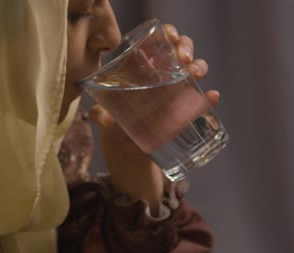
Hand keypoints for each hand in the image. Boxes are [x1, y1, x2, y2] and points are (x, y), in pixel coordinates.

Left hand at [89, 24, 218, 214]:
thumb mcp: (103, 120)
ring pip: (191, 70)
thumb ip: (100, 115)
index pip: (155, 44)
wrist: (128, 157)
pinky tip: (212, 96)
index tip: (169, 38)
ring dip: (198, 66)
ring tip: (195, 73)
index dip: (166, 35)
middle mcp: (159, 78)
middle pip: (177, 51)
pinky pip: (200, 100)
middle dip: (185, 47)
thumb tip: (108, 119)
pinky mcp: (184, 112)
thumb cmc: (114, 130)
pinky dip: (208, 97)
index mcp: (139, 71)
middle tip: (182, 57)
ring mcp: (173, 93)